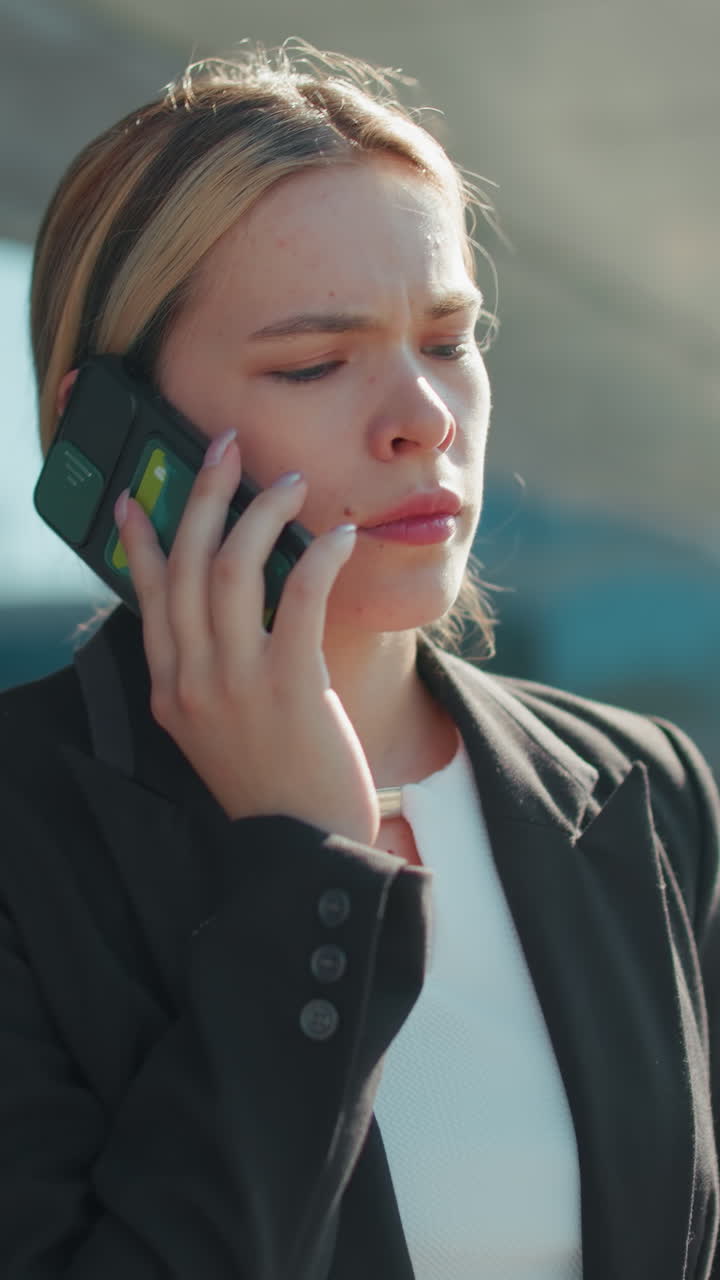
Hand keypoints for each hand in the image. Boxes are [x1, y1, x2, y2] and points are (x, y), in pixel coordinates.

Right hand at [115, 430, 379, 845]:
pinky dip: (316, 556)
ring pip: (230, 568)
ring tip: (289, 483)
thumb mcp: (219, 728)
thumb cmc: (274, 783)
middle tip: (226, 447)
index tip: (138, 496)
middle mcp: (191, 680)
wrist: (306, 849)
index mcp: (170, 687)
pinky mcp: (290, 687)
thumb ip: (210, 672)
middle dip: (204, 495)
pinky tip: (338, 535)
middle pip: (185, 564)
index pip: (147, 595)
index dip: (142, 539)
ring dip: (260, 513)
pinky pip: (297, 598)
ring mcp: (235, 684)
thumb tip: (223, 608)